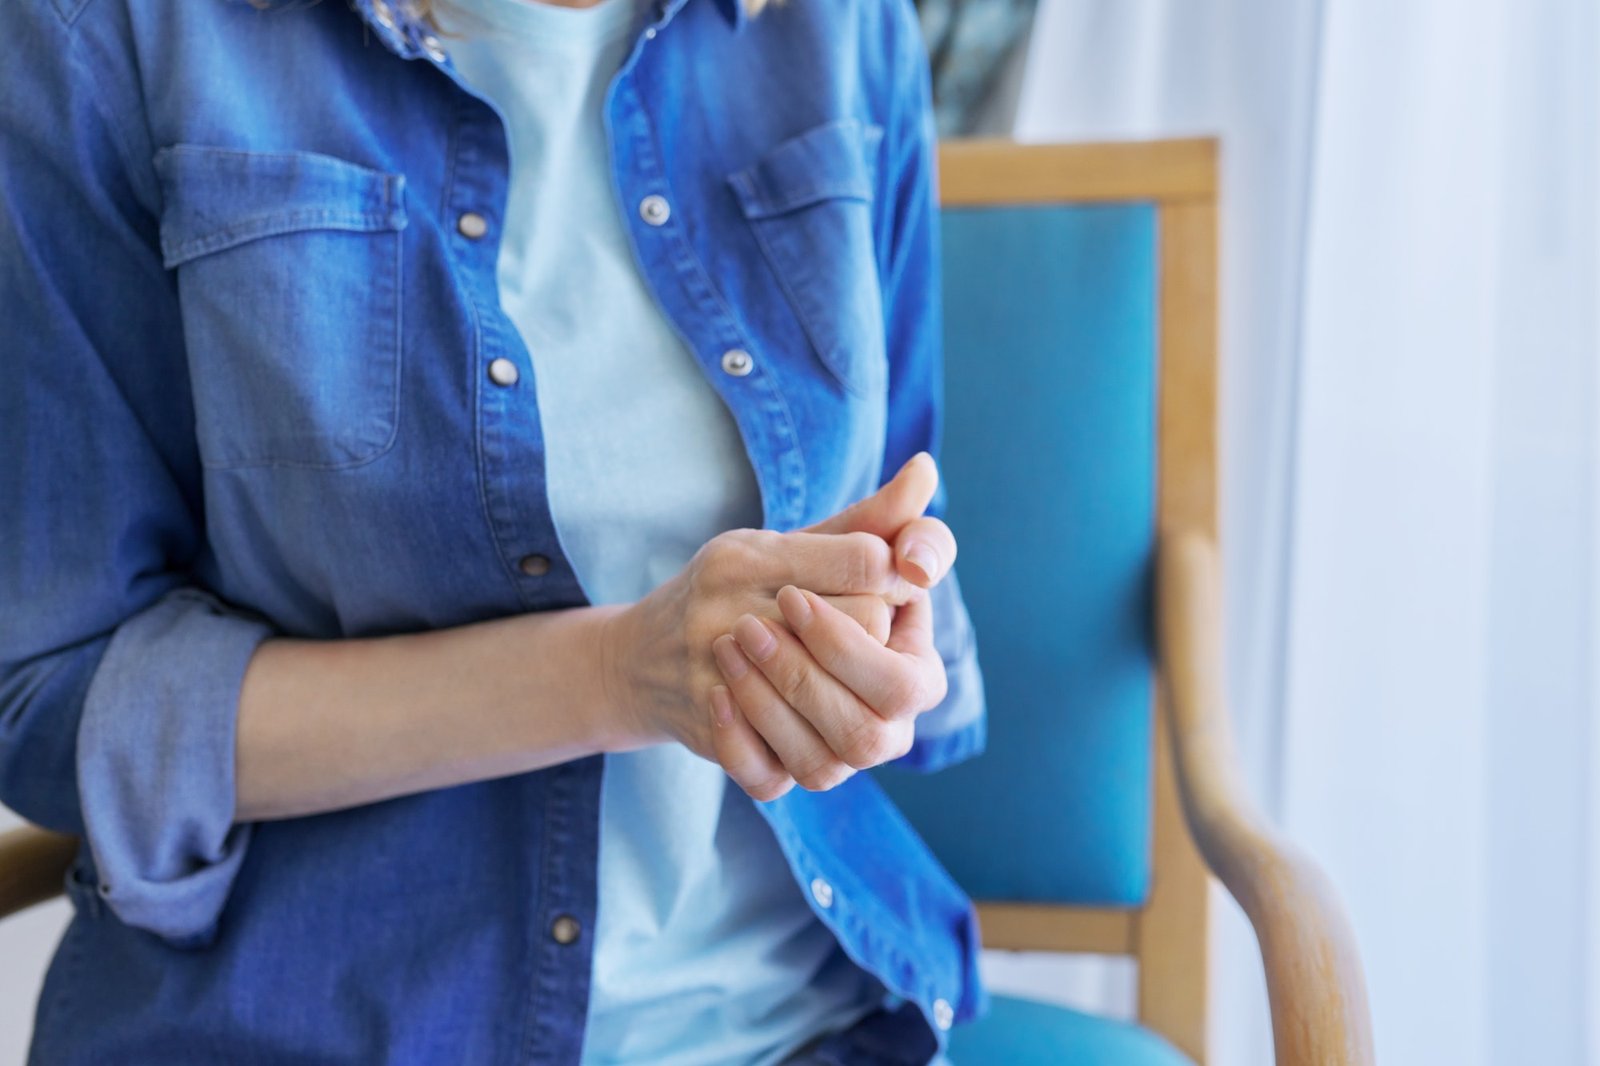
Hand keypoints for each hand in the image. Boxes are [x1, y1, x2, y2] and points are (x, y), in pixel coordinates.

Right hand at [600, 459, 937, 765]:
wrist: (634, 660)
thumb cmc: (729, 592)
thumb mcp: (786, 544)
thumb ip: (862, 520)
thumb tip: (926, 471)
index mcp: (747, 558)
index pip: (869, 563)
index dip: (891, 573)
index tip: (878, 580)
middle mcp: (725, 613)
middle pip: (867, 630)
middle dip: (878, 633)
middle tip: (858, 632)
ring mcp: (715, 680)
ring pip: (841, 716)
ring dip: (850, 701)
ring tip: (834, 683)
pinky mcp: (710, 738)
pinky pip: (781, 768)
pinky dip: (796, 752)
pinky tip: (798, 728)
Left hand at [709, 453, 958, 799]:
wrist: (685, 639)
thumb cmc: (774, 584)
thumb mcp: (816, 547)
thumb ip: (874, 521)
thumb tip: (923, 470)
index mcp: (913, 670)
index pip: (903, 677)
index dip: (848, 637)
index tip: (792, 592)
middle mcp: (883, 726)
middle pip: (870, 732)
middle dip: (809, 677)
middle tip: (752, 623)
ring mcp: (832, 760)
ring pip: (822, 764)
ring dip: (770, 704)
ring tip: (727, 647)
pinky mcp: (778, 778)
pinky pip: (768, 783)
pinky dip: (739, 742)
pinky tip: (717, 695)